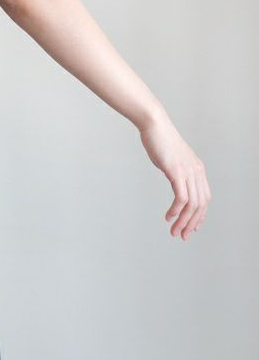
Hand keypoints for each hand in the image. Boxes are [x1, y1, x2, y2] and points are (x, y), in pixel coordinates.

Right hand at [137, 114, 210, 239]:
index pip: (204, 198)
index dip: (199, 216)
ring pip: (192, 204)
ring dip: (183, 221)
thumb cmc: (160, 139)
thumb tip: (175, 181)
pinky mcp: (177, 171)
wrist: (154, 124)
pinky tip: (168, 216)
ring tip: (174, 230)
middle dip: (192, 223)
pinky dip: (176, 210)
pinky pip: (181, 197)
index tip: (190, 228)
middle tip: (182, 235)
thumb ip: (177, 171)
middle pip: (200, 205)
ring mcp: (188, 171)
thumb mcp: (173, 159)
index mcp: (197, 169)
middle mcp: (196, 171)